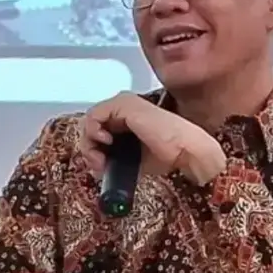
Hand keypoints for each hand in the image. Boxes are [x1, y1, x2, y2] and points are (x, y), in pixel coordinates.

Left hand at [80, 93, 226, 184]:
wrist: (183, 149)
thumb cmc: (165, 154)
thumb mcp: (132, 158)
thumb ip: (114, 158)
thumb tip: (98, 169)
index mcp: (124, 118)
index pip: (97, 130)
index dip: (93, 150)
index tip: (102, 168)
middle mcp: (122, 108)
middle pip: (91, 125)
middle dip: (90, 148)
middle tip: (100, 165)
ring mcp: (123, 103)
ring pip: (90, 120)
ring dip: (90, 143)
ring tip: (102, 159)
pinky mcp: (123, 103)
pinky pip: (95, 115)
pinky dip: (94, 131)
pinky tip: (106, 142)